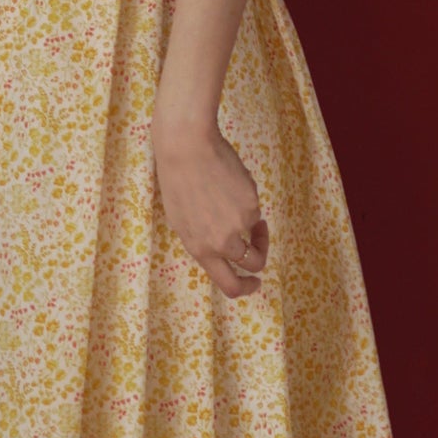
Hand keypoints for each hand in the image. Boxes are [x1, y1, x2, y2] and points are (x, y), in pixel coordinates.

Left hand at [150, 115, 268, 298]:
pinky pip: (254, 208)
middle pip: (253, 264)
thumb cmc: (176, 181)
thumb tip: (224, 250)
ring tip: (232, 197)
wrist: (187, 149)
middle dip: (260, 257)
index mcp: (200, 250)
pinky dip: (246, 201)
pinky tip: (229, 182)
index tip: (254, 282)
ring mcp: (240, 224)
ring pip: (254, 230)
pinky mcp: (252, 203)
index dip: (247, 288)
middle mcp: (222, 243)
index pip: (230, 286)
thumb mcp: (181, 221)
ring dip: (251, 222)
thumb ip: (202, 241)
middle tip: (260, 244)